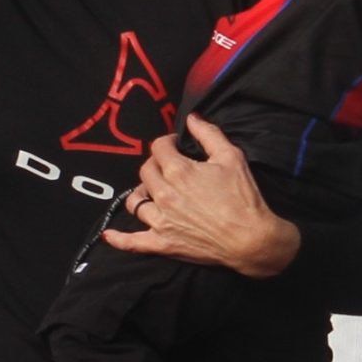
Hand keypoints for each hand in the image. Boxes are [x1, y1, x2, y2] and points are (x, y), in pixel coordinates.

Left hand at [108, 116, 298, 276]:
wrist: (251, 239)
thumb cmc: (243, 197)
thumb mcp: (231, 157)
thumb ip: (209, 134)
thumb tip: (192, 117)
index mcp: (179, 171)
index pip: (159, 147)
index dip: (168, 141)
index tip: (177, 144)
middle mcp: (164, 194)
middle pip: (145, 171)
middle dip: (156, 163)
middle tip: (170, 166)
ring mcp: (160, 221)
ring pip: (135, 201)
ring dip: (141, 192)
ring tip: (151, 190)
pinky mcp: (162, 243)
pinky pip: (133, 242)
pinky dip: (119, 238)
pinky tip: (110, 234)